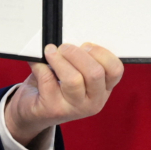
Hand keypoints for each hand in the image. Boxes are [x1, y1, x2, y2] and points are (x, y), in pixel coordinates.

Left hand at [3, 43, 123, 146]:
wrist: (34, 111)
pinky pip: (48, 81)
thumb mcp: (75, 73)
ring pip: (73, 79)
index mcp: (103, 89)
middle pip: (95, 73)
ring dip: (59, 60)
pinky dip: (40, 67)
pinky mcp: (54, 109)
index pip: (115, 70)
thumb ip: (79, 59)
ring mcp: (74, 108)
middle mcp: (94, 102)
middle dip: (77, 54)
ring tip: (50, 52)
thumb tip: (69, 38)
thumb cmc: (56, 86)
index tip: (85, 45)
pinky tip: (37, 64)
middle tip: (63, 48)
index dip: (101, 53)